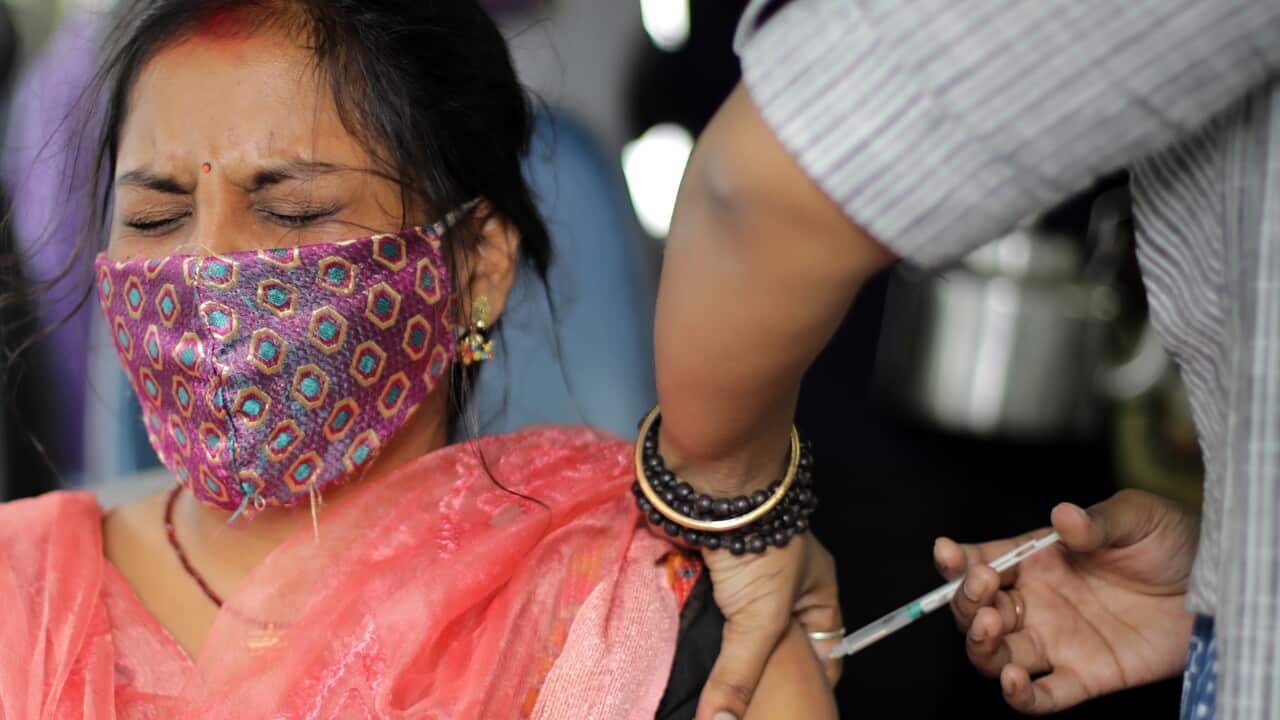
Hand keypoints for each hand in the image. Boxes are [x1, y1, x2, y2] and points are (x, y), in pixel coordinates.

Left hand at [696, 532, 842, 719]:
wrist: (710, 489)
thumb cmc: (759, 546)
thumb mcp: (760, 620)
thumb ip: (740, 675)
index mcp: (815, 589)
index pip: (823, 647)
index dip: (811, 681)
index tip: (792, 709)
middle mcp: (781, 583)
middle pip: (774, 641)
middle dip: (759, 670)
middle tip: (740, 709)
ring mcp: (741, 575)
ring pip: (732, 628)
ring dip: (719, 650)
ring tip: (706, 690)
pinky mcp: (705, 568)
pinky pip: (701, 609)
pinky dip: (692, 628)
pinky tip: (681, 657)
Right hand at [933, 489, 1198, 713]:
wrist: (1217, 583)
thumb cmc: (1171, 541)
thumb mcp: (1136, 516)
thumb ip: (1097, 521)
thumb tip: (1064, 515)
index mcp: (1038, 559)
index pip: (980, 561)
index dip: (956, 562)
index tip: (948, 553)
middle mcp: (1037, 602)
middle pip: (976, 611)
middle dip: (966, 603)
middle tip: (983, 590)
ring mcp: (1056, 642)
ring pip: (995, 654)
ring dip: (981, 645)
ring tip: (992, 628)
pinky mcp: (1084, 677)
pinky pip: (1042, 697)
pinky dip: (1020, 697)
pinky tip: (1014, 683)